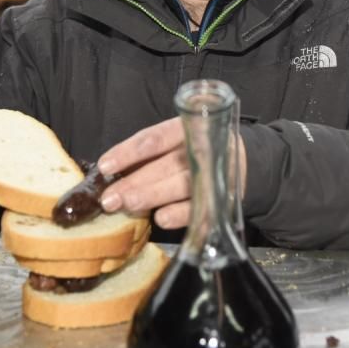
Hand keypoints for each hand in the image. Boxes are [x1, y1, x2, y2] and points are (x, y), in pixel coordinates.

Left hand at [97, 117, 246, 229]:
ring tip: (127, 206)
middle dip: (135, 181)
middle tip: (109, 198)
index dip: (129, 152)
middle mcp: (203, 149)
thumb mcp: (176, 139)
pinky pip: (200, 207)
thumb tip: (108, 172)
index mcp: (188, 127)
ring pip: (182, 185)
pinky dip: (180, 214)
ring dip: (152, 196)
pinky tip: (160, 219)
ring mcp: (215, 174)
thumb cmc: (194, 148)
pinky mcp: (222, 198)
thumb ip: (149, 152)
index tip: (105, 167)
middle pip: (167, 164)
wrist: (244, 159)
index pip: (156, 138)